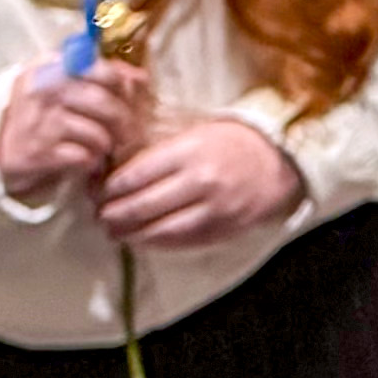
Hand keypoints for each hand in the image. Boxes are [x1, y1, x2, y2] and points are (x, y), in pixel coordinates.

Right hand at [0, 58, 149, 204]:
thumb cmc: (36, 113)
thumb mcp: (58, 82)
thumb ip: (99, 74)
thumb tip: (140, 77)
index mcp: (50, 66)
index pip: (103, 71)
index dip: (122, 87)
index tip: (124, 99)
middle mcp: (44, 90)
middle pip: (106, 104)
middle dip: (124, 124)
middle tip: (127, 135)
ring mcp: (41, 122)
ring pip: (99, 135)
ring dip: (105, 146)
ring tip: (99, 148)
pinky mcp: (40, 152)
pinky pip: (86, 157)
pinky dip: (91, 163)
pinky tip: (84, 161)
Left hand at [97, 115, 305, 251]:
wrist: (279, 160)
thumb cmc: (232, 141)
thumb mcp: (194, 134)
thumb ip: (158, 153)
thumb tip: (116, 174)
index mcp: (189, 152)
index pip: (136, 176)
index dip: (110, 189)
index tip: (97, 192)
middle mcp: (200, 182)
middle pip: (143, 206)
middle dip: (114, 214)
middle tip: (99, 216)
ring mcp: (213, 210)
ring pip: (160, 230)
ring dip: (131, 234)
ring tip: (115, 232)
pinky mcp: (223, 229)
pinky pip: (181, 243)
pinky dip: (157, 244)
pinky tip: (143, 240)